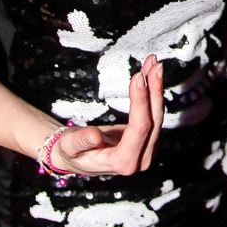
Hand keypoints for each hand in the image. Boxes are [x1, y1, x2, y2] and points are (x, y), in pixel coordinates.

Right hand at [52, 55, 163, 176]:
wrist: (75, 154)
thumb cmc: (71, 151)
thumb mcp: (69, 146)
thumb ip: (81, 142)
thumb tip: (95, 136)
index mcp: (122, 163)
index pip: (139, 130)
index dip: (141, 102)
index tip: (137, 78)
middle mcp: (140, 158)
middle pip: (154, 120)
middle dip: (154, 90)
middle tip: (154, 64)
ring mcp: (147, 149)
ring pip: (157, 114)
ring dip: (155, 87)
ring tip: (153, 63)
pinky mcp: (148, 139)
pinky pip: (153, 112)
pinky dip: (152, 91)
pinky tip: (149, 74)